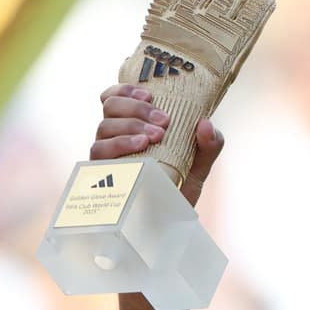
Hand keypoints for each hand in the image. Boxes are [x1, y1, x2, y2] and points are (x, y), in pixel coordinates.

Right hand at [90, 83, 223, 205]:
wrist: (171, 220)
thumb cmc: (181, 184)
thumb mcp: (201, 163)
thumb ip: (210, 144)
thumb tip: (206, 123)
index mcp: (133, 125)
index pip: (116, 97)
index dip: (126, 89)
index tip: (149, 95)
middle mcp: (116, 136)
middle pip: (110, 106)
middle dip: (137, 108)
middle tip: (164, 121)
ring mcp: (107, 154)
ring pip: (104, 126)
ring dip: (131, 124)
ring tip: (155, 136)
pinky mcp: (101, 173)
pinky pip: (99, 152)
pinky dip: (119, 143)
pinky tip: (140, 144)